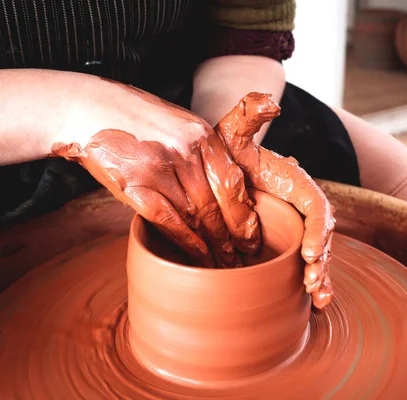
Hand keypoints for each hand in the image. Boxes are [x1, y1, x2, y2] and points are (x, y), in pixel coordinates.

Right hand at [52, 78, 260, 267]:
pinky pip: (169, 221)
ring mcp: (159, 168)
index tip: (252, 236)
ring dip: (212, 244)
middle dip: (232, 236)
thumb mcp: (180, 126)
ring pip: (196, 215)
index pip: (232, 183)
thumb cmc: (137, 120)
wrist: (88, 108)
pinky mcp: (134, 185)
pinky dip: (186, 242)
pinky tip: (198, 255)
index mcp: (202, 135)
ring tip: (222, 263)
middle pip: (216, 203)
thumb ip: (202, 154)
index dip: (245, 215)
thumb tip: (225, 191)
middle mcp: (185, 151)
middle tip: (241, 258)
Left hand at [216, 93, 335, 308]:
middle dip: (321, 261)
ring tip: (318, 299)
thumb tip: (269, 102)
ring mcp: (293, 228)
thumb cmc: (225, 152)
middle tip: (311, 282)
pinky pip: (301, 265)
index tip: (308, 251)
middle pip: (322, 236)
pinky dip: (309, 283)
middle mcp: (299, 209)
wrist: (216, 170)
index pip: (317, 206)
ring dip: (320, 277)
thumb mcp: (232, 132)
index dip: (318, 229)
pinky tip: (311, 304)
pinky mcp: (283, 244)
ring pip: (316, 254)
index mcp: (296, 184)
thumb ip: (248, 113)